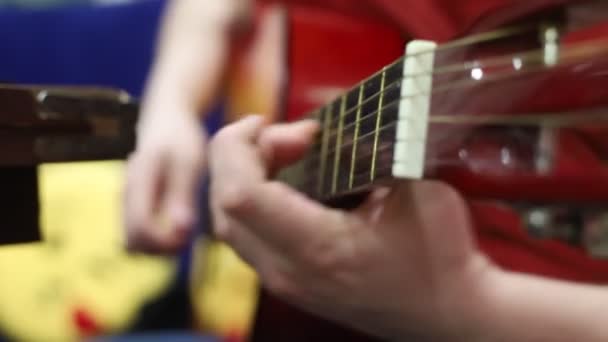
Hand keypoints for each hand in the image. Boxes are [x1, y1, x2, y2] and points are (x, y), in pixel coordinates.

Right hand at [124, 107, 204, 253]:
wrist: (166, 119)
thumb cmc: (181, 139)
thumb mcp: (188, 163)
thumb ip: (182, 196)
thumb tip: (182, 231)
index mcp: (139, 183)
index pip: (140, 229)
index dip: (163, 244)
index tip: (187, 238)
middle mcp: (126, 194)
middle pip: (132, 243)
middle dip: (160, 250)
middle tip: (188, 240)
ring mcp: (126, 200)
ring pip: (133, 241)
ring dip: (158, 246)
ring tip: (185, 234)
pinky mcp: (132, 204)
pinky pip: (138, 232)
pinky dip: (156, 237)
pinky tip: (178, 225)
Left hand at [208, 116, 495, 339]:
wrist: (448, 312)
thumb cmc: (439, 252)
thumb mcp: (415, 189)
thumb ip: (364, 154)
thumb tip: (314, 132)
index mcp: (318, 248)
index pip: (239, 194)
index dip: (238, 146)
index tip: (268, 122)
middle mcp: (288, 272)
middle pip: (223, 204)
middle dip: (241, 154)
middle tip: (290, 135)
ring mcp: (284, 283)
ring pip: (228, 222)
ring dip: (244, 176)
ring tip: (287, 152)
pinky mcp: (288, 283)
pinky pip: (245, 235)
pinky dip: (252, 198)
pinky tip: (287, 180)